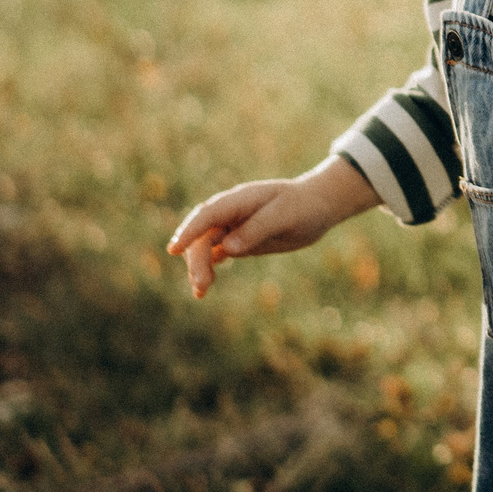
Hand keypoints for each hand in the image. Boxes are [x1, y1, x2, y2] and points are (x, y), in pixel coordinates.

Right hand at [165, 156, 378, 298]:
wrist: (318, 207)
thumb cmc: (303, 206)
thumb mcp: (285, 216)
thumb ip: (257, 229)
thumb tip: (227, 249)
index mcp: (239, 200)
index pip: (208, 214)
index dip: (189, 231)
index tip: (174, 249)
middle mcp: (230, 213)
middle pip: (202, 235)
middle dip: (196, 259)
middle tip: (200, 286)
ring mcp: (231, 227)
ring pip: (204, 247)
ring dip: (198, 267)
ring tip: (200, 291)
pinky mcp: (236, 241)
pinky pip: (214, 254)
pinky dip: (207, 269)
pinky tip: (203, 287)